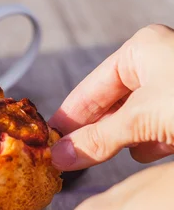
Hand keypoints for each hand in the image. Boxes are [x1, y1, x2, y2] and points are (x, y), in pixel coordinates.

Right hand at [49, 24, 173, 170]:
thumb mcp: (143, 119)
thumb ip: (98, 140)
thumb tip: (60, 157)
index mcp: (141, 51)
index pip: (88, 89)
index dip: (68, 118)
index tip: (49, 142)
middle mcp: (158, 63)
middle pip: (111, 105)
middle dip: (97, 132)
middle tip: (71, 159)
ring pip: (136, 119)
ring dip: (128, 140)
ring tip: (115, 154)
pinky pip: (160, 128)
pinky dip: (154, 143)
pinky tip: (157, 150)